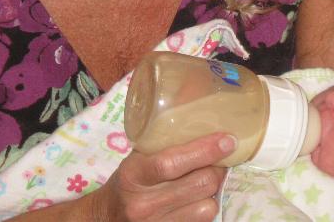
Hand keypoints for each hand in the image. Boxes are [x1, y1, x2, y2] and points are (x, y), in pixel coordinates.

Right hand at [94, 132, 236, 220]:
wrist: (106, 218)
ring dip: (214, 190)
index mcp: (134, 174)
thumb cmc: (128, 181)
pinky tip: (199, 197)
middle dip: (218, 168)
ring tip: (208, 179)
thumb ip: (166, 145)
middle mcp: (144, 204)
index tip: (227, 140)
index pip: (172, 163)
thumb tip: (204, 121)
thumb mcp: (137, 158)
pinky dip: (206, 206)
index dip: (205, 150)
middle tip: (221, 158)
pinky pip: (203, 221)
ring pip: (207, 206)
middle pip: (200, 184)